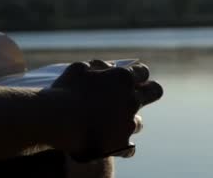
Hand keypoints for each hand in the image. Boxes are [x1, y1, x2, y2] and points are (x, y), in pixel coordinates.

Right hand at [48, 59, 162, 161]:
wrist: (57, 120)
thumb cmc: (65, 91)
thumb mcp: (79, 68)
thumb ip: (98, 66)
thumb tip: (110, 68)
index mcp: (123, 77)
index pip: (142, 72)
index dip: (136, 75)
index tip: (131, 79)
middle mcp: (131, 99)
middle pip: (154, 92)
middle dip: (148, 91)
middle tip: (134, 96)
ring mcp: (128, 122)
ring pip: (139, 123)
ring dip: (128, 121)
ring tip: (112, 124)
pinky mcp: (122, 142)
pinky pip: (129, 148)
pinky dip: (120, 145)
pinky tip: (110, 143)